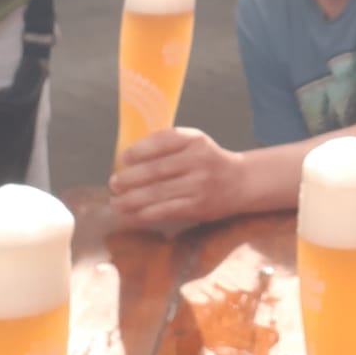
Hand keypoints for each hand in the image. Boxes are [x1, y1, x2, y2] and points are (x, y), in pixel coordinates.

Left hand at [108, 128, 244, 225]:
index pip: (162, 141)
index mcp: (195, 140)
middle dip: (129, 179)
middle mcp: (198, 160)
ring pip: (157, 193)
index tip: (124, 159)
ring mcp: (199, 185)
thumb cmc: (209, 161)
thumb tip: (126, 161)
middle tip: (114, 184)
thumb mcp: (194, 143)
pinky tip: (132, 214)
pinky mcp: (198, 207)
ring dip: (131, 200)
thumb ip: (168, 146)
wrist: (241, 182)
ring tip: (116, 202)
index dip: (140, 150)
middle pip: (156, 170)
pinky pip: (165, 211)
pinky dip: (144, 214)